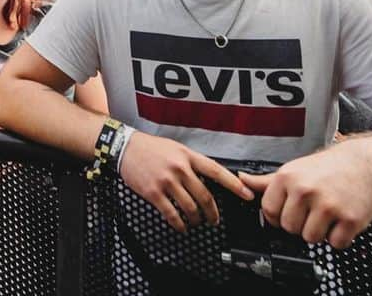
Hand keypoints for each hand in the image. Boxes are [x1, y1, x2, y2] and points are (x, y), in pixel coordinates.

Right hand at [118, 131, 253, 232]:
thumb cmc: (149, 148)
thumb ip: (191, 161)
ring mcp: (166, 181)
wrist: (124, 147)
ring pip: (190, 207)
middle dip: (213, 212)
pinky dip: (179, 224)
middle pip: (205, 196)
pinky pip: (171, 213)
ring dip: (196, 219)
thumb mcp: (174, 147)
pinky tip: (181, 226)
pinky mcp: (154, 193)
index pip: (216, 171)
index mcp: (187, 156)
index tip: (247, 195)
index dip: (234, 184)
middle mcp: (179, 168)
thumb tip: (208, 176)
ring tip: (196, 222)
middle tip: (214, 220)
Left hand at [239, 137, 371, 247]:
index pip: (269, 212)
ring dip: (319, 233)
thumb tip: (242, 180)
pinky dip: (339, 238)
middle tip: (312, 212)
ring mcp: (328, 205)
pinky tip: (340, 221)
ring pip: (310, 238)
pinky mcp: (350, 219)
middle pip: (289, 228)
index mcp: (287, 179)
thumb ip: (266, 181)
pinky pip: (335, 243)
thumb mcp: (293, 170)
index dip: (278, 217)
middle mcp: (305, 190)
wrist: (363, 163)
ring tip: (326, 216)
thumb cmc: (326, 168)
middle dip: (299, 225)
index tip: (289, 212)